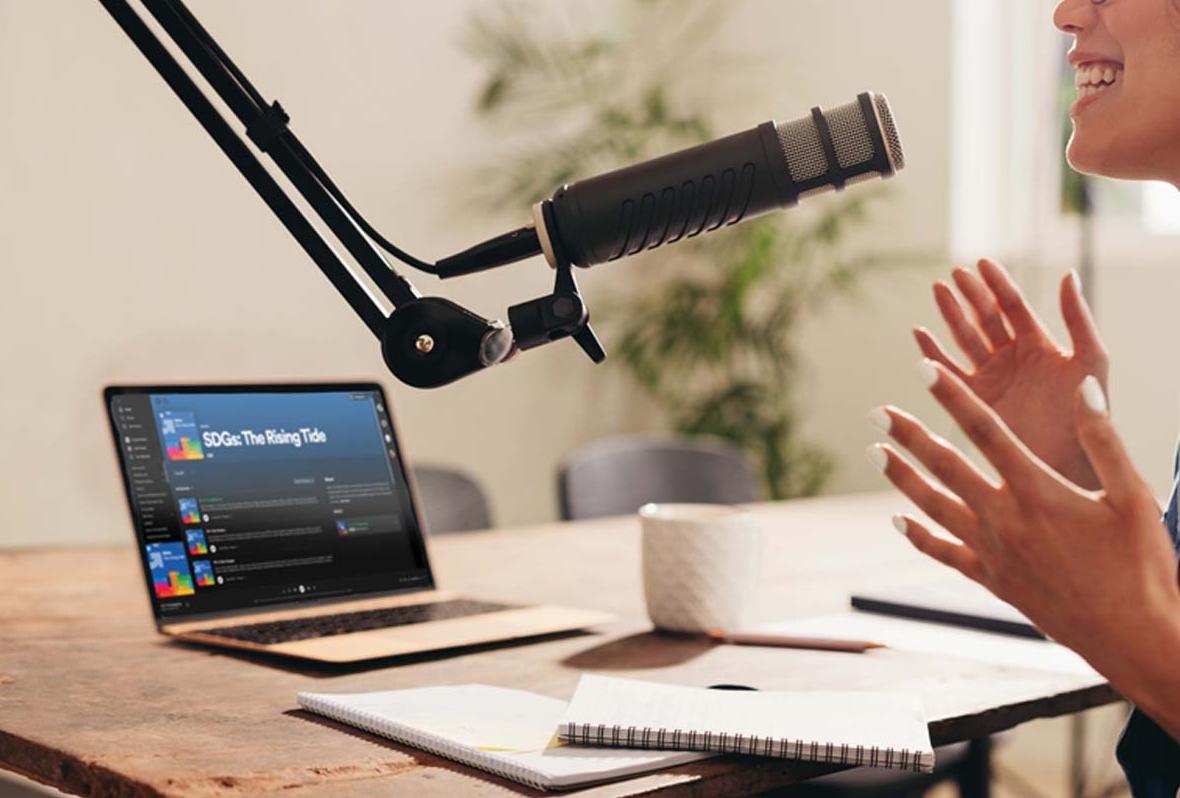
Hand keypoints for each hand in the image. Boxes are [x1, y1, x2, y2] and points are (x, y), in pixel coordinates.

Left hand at [870, 363, 1179, 727]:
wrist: (1135, 640)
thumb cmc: (1143, 567)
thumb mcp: (1134, 496)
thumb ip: (1103, 440)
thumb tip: (1084, 387)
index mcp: (1039, 492)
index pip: (985, 430)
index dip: (952, 396)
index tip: (923, 369)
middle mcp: (1006, 519)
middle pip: (946, 466)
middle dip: (909, 435)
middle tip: (877, 411)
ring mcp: (994, 553)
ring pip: (935, 506)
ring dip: (902, 478)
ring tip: (875, 453)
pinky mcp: (994, 581)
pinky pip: (946, 553)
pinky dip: (919, 536)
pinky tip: (897, 522)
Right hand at [914, 259, 1107, 488]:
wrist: (1069, 462)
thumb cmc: (1088, 414)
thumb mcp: (1090, 360)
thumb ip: (1077, 318)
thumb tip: (1067, 274)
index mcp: (1040, 345)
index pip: (1014, 305)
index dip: (997, 283)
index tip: (981, 263)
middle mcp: (1013, 358)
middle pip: (986, 318)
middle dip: (970, 294)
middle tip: (954, 274)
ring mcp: (992, 378)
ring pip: (965, 339)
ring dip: (950, 315)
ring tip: (937, 289)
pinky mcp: (975, 400)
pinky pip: (949, 372)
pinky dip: (932, 354)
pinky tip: (920, 334)